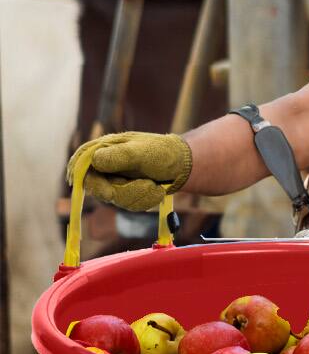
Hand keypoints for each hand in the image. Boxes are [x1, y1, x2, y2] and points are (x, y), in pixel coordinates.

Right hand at [66, 131, 192, 210]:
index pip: (80, 164)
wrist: (182, 166)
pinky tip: (156, 191)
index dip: (86, 180)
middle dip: (124, 191)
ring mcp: (112, 180)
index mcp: (103, 149)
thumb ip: (119, 156)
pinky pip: (128, 204)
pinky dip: (144, 200)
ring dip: (139, 195)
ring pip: (115, 198)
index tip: (108, 192)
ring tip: (155, 185)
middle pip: (96, 187)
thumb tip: (94, 160)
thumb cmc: (163, 153)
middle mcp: (103, 165)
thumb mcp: (143, 152)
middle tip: (148, 186)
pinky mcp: (123, 192)